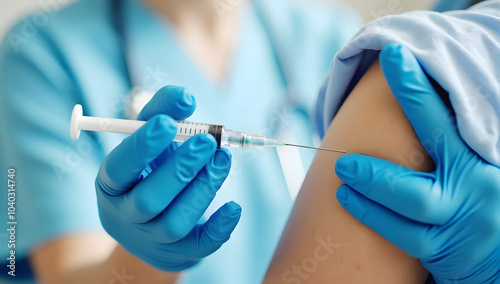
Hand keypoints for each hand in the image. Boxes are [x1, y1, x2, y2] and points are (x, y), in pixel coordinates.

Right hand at [95, 85, 240, 270]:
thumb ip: (163, 110)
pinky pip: (200, 247)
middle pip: (149, 199)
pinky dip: (219, 227)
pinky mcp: (179, 253)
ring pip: (175, 222)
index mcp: (112, 182)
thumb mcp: (149, 138)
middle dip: (181, 168)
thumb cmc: (149, 169)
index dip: (141, 147)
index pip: (119, 168)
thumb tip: (187, 98)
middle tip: (208, 141)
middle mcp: (126, 214)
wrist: (148, 222)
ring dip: (203, 189)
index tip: (167, 123)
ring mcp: (152, 238)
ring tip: (223, 160)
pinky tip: (234, 206)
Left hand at [334, 44, 499, 282]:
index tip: (393, 56)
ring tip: (342, 183)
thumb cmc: (483, 197)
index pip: (441, 120)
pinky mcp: (450, 255)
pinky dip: (375, 220)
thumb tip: (409, 103)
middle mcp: (475, 193)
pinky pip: (406, 238)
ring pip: (410, 210)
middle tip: (342, 162)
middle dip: (376, 174)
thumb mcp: (475, 166)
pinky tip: (351, 205)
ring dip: (369, 197)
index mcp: (480, 162)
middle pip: (420, 179)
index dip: (415, 88)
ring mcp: (463, 228)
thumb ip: (449, 145)